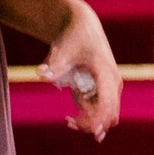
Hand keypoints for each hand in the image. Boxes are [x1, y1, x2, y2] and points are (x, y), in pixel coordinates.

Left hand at [41, 2, 120, 139]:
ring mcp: (110, 88)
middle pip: (110, 114)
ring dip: (88, 122)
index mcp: (106, 74)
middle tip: (68, 122)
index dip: (98, 120)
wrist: (83, 27)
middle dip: (91, 124)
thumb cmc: (75, 37)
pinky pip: (99, 112)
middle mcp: (112, 84)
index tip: (82, 127)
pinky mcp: (104, 90)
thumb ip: (54, 65)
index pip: (108, 103)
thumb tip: (41, 75)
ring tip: (67, 119)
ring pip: (105, 116)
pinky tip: (70, 116)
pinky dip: (87, 117)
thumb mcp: (63, 49)